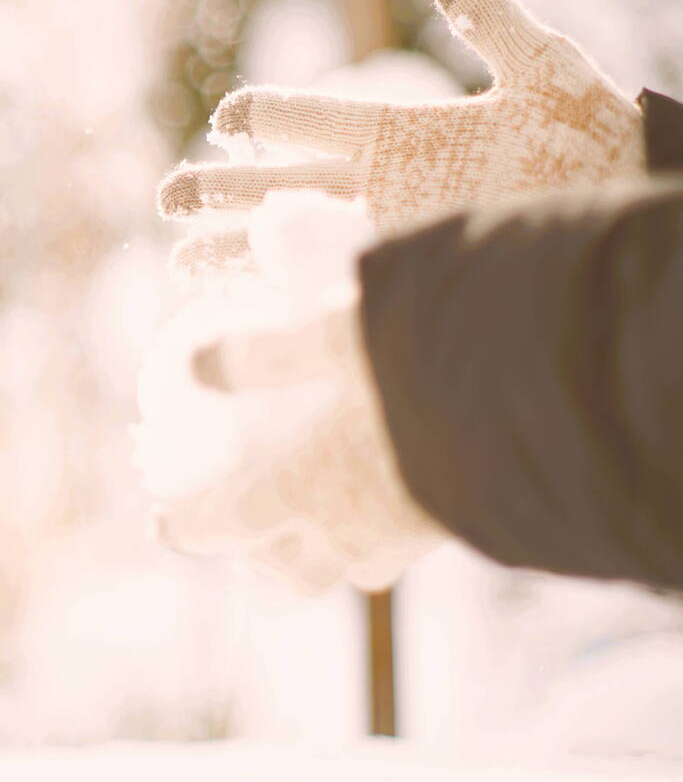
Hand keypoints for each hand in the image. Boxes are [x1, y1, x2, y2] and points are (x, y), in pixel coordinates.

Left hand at [142, 299, 442, 593]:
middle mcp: (353, 528)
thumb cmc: (422, 357)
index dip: (188, 526)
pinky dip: (372, 532)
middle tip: (246, 534)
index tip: (161, 524)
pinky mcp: (454, 524)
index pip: (228, 523)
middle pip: (291, 569)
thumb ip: (261, 354)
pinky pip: (399, 545)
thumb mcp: (332, 336)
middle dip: (259, 560)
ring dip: (319, 552)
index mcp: (308, 487)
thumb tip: (195, 366)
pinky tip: (383, 492)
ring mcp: (408, 536)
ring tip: (314, 521)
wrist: (537, 392)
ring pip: (348, 566)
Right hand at [158, 0, 643, 283]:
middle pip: (289, 188)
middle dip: (228, 195)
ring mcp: (394, 236)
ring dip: (239, 252)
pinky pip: (332, 288)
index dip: (272, 118)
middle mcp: (388, 185)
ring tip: (182, 261)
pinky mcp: (405, 277)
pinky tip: (242, 309)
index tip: (226, 120)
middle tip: (168, 201)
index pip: (321, 121)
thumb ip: (493, 21)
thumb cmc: (590, 138)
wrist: (619, 206)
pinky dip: (285, 298)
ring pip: (299, 243)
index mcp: (407, 131)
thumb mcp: (543, 69)